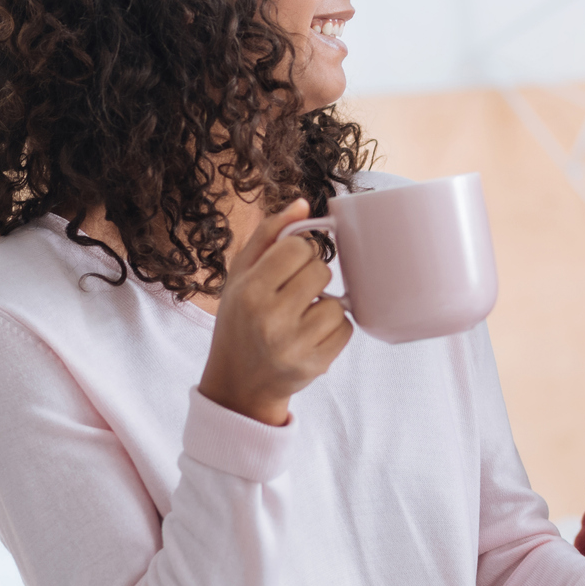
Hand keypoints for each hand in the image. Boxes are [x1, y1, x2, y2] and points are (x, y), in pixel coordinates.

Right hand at [196, 200, 354, 425]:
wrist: (238, 382)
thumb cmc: (240, 320)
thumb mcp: (240, 275)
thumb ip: (268, 235)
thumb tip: (302, 204)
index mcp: (249, 291)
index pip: (298, 248)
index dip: (298, 254)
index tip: (286, 268)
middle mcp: (270, 318)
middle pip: (321, 271)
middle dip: (312, 278)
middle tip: (293, 294)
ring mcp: (294, 345)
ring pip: (336, 303)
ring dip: (324, 307)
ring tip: (300, 318)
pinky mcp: (315, 365)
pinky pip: (346, 329)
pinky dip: (334, 329)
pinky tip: (310, 336)